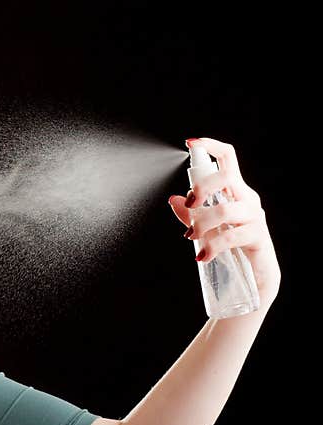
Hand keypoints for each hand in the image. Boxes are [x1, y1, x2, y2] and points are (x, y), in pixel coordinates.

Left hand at [168, 137, 280, 308]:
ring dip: (201, 224)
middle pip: (225, 177)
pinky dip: (212, 247)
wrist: (253, 276)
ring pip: (224, 210)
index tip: (190, 142)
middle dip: (201, 190)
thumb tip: (172, 199)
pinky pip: (231, 236)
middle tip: (189, 207)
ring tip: (191, 238)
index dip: (211, 146)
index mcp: (234, 190)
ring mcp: (254, 216)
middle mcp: (246, 198)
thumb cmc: (229, 247)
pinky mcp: (257, 236)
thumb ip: (190, 214)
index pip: (227, 159)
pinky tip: (202, 257)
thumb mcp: (205, 228)